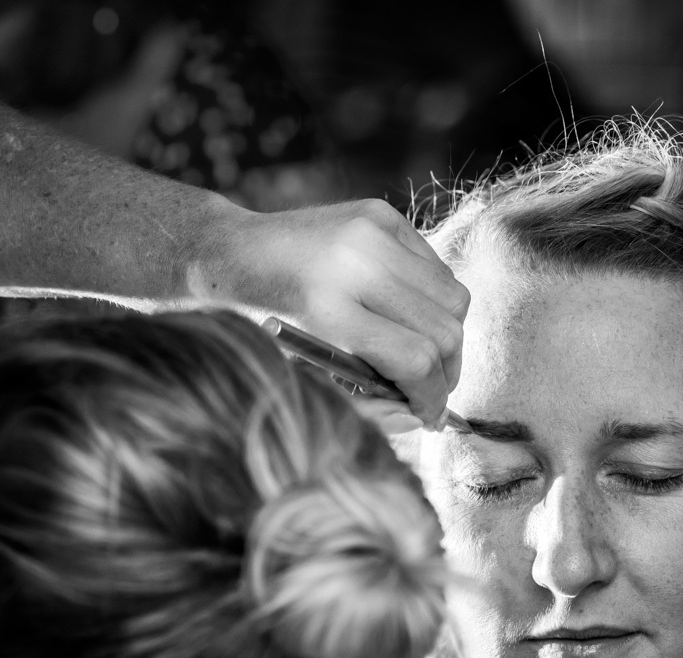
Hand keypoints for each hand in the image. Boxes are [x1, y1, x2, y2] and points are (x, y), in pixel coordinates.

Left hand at [202, 198, 468, 431]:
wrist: (229, 253)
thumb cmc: (259, 326)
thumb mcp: (304, 376)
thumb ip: (364, 404)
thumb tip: (421, 418)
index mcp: (328, 308)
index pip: (416, 360)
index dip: (430, 398)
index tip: (428, 417)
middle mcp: (357, 262)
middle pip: (445, 330)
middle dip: (447, 372)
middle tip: (433, 392)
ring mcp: (373, 231)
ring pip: (454, 298)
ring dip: (448, 335)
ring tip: (425, 354)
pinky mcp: (381, 214)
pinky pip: (437, 268)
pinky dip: (433, 301)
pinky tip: (407, 314)